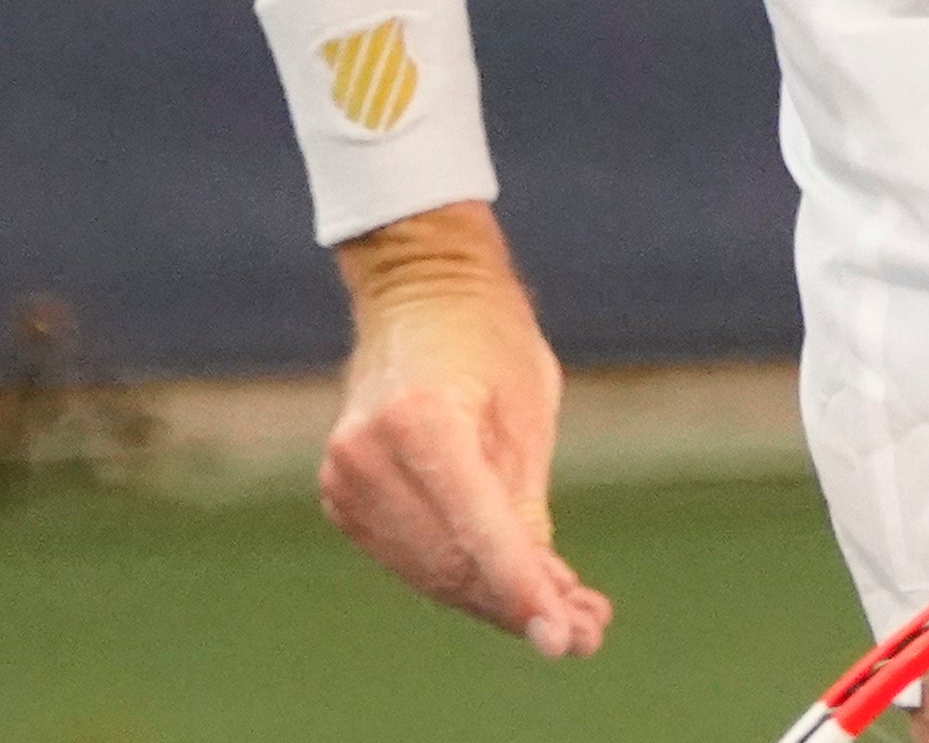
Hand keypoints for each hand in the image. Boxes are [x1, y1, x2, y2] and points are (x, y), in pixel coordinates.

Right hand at [320, 205, 611, 657]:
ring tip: (569, 616)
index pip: (477, 529)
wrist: (420, 291)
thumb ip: (525, 509)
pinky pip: (412, 558)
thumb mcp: (527, 413)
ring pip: (433, 572)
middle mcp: (367, 455)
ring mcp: (344, 480)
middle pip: (454, 562)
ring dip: (497, 600)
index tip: (563, 636)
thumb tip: (547, 602)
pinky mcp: (342, 498)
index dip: (523, 589)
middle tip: (587, 631)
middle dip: (520, 603)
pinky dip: (464, 576)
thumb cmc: (489, 339)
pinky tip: (518, 586)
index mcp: (418, 419)